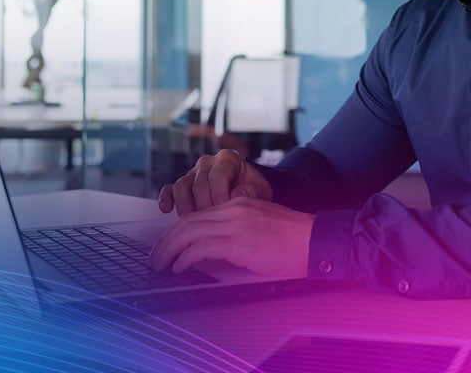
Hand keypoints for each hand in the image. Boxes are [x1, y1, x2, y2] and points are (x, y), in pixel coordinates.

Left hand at [148, 197, 313, 278]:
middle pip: (187, 221)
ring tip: (161, 264)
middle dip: (166, 241)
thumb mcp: (261, 226)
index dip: (178, 231)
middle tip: (156, 257)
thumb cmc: (294, 240)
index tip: (168, 245)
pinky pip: (200, 247)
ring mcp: (235, 223)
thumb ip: (237, 231)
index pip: (198, 214)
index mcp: (238, 203)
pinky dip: (185, 258)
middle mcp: (233, 208)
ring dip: (169, 250)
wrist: (314, 239)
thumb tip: (213, 251)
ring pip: (188, 232)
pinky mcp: (238, 240)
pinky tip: (180, 267)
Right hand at [158, 149, 272, 215]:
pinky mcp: (183, 185)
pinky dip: (166, 198)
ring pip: (181, 186)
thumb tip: (235, 196)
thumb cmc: (253, 190)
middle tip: (211, 223)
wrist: (247, 190)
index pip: (218, 175)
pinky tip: (167, 210)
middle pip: (199, 184)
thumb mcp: (261, 190)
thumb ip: (252, 192)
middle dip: (204, 206)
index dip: (219, 196)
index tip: (224, 212)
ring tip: (194, 223)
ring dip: (186, 206)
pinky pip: (169, 189)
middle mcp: (207, 162)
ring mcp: (193, 173)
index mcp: (228, 159)